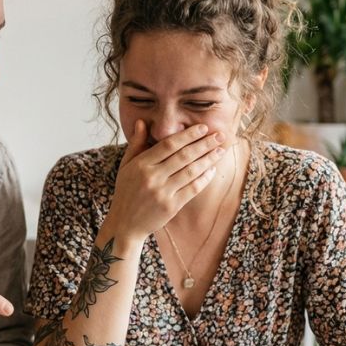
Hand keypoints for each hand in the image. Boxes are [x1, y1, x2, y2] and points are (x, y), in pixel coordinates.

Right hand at [106, 120, 225, 240]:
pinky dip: (204, 178)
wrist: (125, 224)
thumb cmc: (126, 191)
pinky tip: (212, 169)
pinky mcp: (171, 206)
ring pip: (191, 171)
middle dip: (204, 144)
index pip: (168, 145)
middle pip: (183, 156)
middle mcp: (151, 177)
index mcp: (140, 165)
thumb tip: (142, 122)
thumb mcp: (125, 166)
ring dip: (208, 159)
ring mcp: (162, 193)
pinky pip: (192, 188)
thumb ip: (136, 144)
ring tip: (220, 150)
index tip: (203, 128)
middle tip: (220, 135)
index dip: (188, 135)